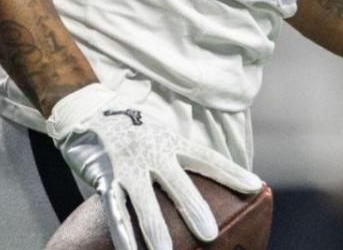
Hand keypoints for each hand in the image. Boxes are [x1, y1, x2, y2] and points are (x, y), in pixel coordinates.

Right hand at [47, 80, 262, 249]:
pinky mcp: (105, 177)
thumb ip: (180, 160)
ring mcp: (128, 166)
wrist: (88, 109)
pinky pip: (114, 208)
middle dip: (194, 208)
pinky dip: (122, 231)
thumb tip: (210, 186)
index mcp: (171, 142)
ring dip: (156, 228)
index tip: (254, 186)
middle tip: (210, 234)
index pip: (206, 158)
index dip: (230, 172)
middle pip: (178, 183)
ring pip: (144, 201)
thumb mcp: (161, 138)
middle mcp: (153, 153)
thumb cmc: (132, 130)